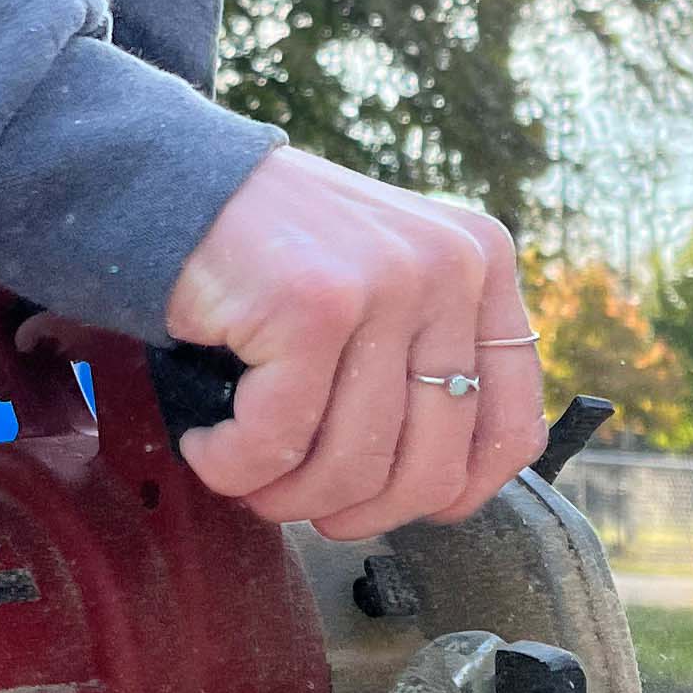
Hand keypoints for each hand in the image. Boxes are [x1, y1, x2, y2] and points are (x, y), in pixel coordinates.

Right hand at [160, 147, 542, 539]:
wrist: (180, 179)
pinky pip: (277, 442)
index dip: (454, 495)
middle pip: (430, 469)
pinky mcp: (313, 305)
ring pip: (352, 466)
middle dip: (354, 513)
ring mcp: (387, 283)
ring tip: (243, 472)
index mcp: (486, 264)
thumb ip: (431, 359)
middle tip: (298, 503)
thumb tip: (447, 490)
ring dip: (284, 497)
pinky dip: (231, 465)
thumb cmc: (280, 254)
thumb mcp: (391, 285)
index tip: (394, 504)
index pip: (512, 428)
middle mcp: (453, 267)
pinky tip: (206, 446)